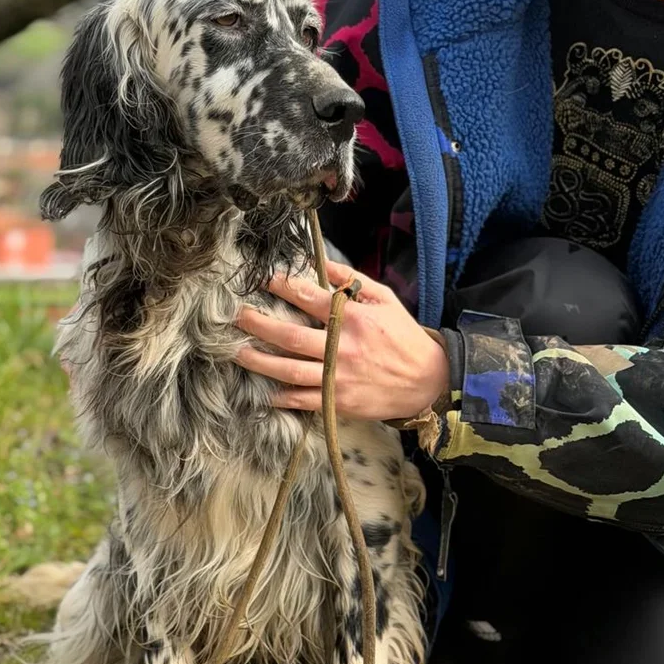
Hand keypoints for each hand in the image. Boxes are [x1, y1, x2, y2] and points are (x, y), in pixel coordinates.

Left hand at [235, 259, 449, 419]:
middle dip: (258, 325)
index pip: (309, 298)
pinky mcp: (339, 402)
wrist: (427, 382)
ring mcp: (338, 378)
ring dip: (258, 361)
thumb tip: (323, 262)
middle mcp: (342, 348)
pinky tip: (263, 391)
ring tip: (237, 351)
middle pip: (289, 337)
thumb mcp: (385, 299)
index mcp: (354, 319)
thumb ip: (352, 280)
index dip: (283, 286)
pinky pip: (302, 400)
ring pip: (288, 370)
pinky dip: (281, 397)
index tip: (264, 279)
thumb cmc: (403, 336)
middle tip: (236, 316)